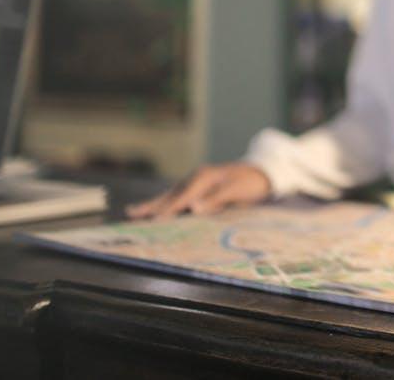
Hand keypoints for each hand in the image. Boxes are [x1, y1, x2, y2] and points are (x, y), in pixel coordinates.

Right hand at [126, 162, 271, 218]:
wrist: (263, 171)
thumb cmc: (251, 183)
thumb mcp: (236, 191)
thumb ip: (216, 199)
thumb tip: (193, 208)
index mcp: (203, 178)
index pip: (180, 198)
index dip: (166, 210)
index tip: (152, 222)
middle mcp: (196, 177)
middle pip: (170, 195)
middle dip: (151, 206)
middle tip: (130, 215)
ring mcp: (196, 179)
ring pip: (171, 194)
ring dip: (154, 203)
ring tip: (133, 211)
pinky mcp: (199, 184)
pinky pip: (178, 194)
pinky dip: (165, 201)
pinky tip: (157, 207)